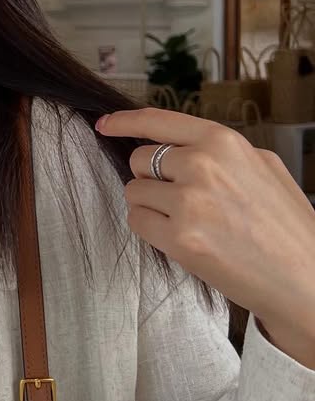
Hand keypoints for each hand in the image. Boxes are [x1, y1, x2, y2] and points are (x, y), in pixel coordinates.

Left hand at [96, 108, 314, 362]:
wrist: (306, 279)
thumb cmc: (287, 226)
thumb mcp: (264, 167)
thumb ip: (220, 151)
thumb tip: (178, 146)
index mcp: (223, 142)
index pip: (158, 121)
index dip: (124, 121)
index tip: (105, 124)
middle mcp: (202, 166)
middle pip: (139, 159)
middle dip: (152, 178)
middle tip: (183, 200)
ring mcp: (189, 202)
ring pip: (134, 192)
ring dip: (150, 206)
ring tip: (190, 222)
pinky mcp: (179, 239)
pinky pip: (137, 222)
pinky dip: (150, 230)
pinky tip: (181, 238)